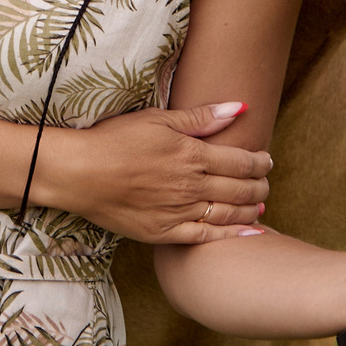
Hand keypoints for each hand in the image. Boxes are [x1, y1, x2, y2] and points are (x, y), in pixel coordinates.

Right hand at [39, 102, 272, 244]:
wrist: (79, 173)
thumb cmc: (114, 139)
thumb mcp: (157, 119)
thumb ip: (200, 118)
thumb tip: (239, 108)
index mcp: (191, 155)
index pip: (240, 160)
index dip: (259, 161)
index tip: (266, 160)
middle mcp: (191, 186)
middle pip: (240, 188)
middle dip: (259, 186)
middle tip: (266, 183)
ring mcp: (179, 212)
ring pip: (228, 214)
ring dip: (250, 210)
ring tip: (260, 206)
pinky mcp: (165, 232)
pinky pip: (206, 237)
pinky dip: (231, 236)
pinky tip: (248, 234)